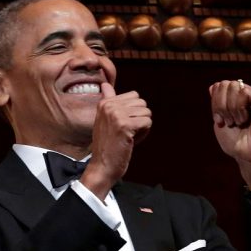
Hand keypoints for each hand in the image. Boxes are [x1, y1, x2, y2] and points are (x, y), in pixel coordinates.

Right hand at [81, 82, 151, 198]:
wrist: (102, 166)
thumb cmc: (107, 145)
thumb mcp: (104, 119)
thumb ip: (108, 100)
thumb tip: (105, 84)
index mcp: (104, 103)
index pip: (134, 96)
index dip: (133, 112)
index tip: (121, 125)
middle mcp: (109, 106)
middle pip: (142, 103)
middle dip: (139, 118)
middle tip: (126, 132)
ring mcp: (116, 115)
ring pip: (146, 113)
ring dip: (142, 127)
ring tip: (128, 136)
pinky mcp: (125, 125)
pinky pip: (148, 123)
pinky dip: (143, 134)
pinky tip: (131, 141)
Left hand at [209, 80, 250, 190]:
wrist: (244, 154)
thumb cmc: (233, 139)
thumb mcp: (219, 117)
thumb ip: (217, 101)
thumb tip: (213, 85)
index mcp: (237, 97)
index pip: (219, 86)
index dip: (214, 102)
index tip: (218, 120)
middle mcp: (249, 94)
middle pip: (225, 84)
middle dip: (220, 104)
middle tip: (228, 121)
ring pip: (234, 87)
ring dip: (230, 108)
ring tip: (236, 122)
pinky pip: (245, 92)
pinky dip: (239, 108)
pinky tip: (244, 119)